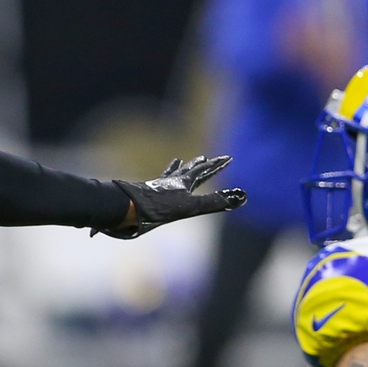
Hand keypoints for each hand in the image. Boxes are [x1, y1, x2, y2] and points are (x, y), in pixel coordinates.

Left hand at [99, 155, 246, 238]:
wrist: (127, 207)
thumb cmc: (158, 208)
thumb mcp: (191, 207)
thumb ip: (215, 203)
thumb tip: (240, 197)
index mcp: (184, 183)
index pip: (204, 171)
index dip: (217, 165)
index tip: (228, 158)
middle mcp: (171, 181)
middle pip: (190, 170)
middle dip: (201, 165)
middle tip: (208, 158)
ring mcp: (158, 186)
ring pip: (172, 174)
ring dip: (180, 169)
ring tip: (180, 161)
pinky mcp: (146, 192)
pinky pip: (155, 183)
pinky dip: (159, 179)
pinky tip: (155, 180)